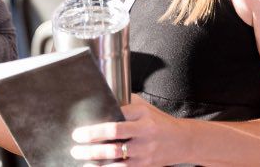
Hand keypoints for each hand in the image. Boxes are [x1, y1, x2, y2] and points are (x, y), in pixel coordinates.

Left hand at [69, 95, 191, 165]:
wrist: (183, 141)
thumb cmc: (158, 121)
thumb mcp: (144, 108)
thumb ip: (124, 103)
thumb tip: (100, 99)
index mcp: (142, 117)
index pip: (116, 121)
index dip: (95, 129)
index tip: (79, 132)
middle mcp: (144, 134)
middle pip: (114, 139)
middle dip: (91, 143)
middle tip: (75, 145)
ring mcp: (145, 152)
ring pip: (117, 157)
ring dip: (96, 159)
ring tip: (81, 158)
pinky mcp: (145, 165)